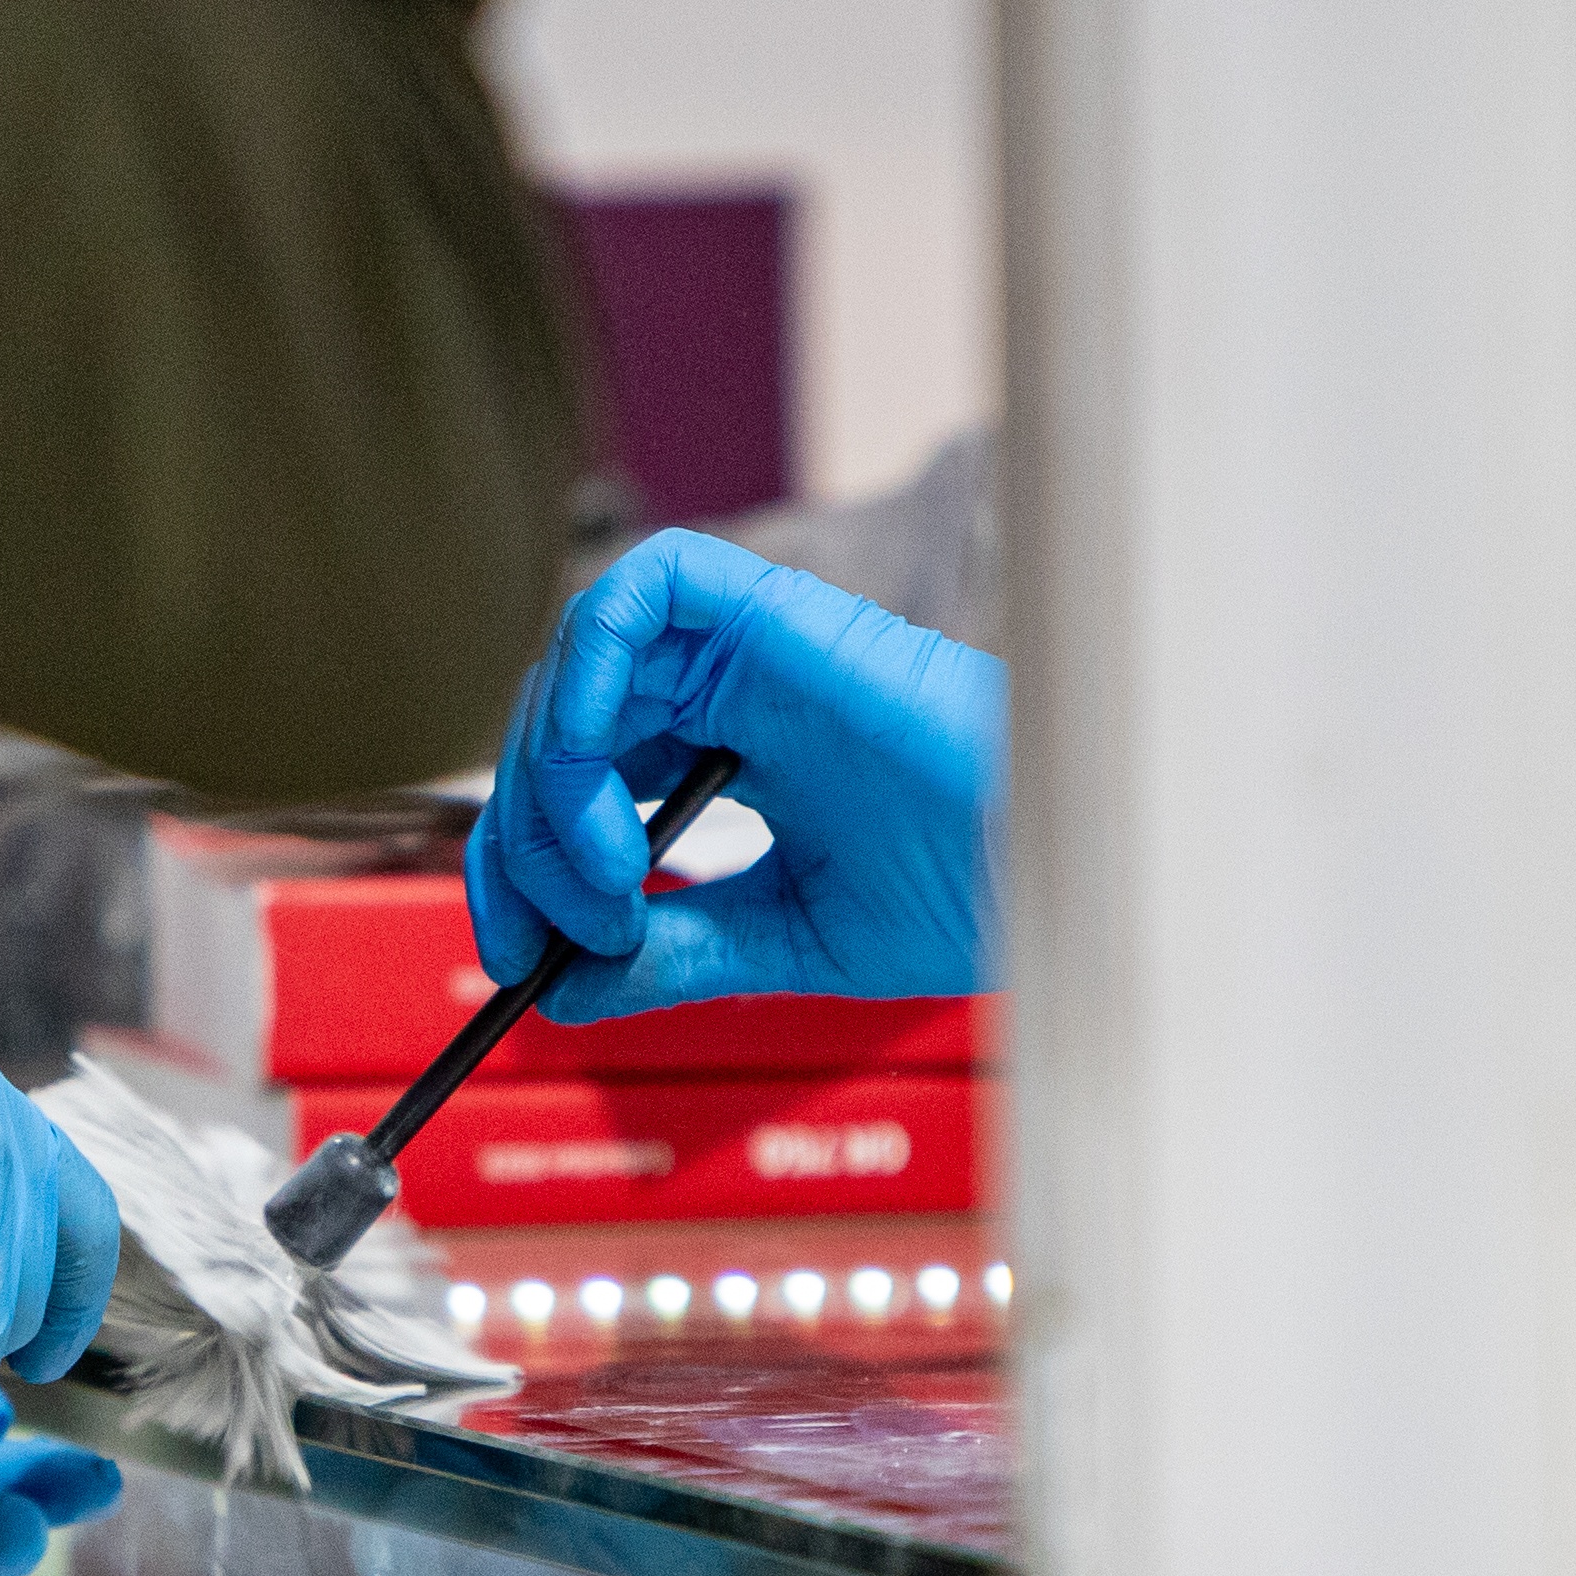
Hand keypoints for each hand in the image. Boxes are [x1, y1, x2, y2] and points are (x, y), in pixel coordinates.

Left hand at [466, 531, 1002, 1017]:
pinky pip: (637, 589)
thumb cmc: (970, 889)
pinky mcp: (770, 608)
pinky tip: (595, 771)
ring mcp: (744, 644)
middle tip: (556, 933)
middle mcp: (728, 689)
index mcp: (732, 753)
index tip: (525, 955)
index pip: (581, 780)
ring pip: (580, 664)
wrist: (1050, 869)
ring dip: (554, 779)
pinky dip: (585, 671)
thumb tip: (566, 986)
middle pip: (561, 725)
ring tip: (610, 879)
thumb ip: (679, 951)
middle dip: (528, 837)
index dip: (529, 860)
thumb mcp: (784, 940)